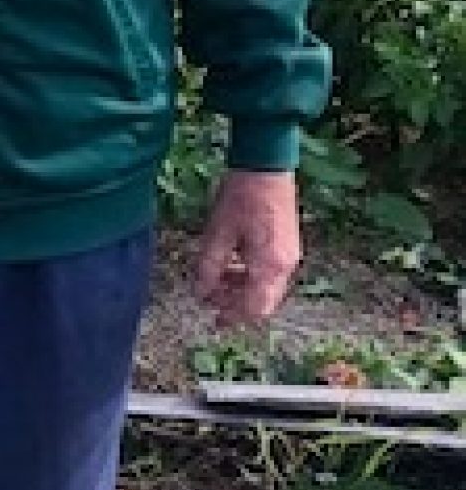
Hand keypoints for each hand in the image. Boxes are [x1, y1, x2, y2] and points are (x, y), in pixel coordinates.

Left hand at [194, 169, 301, 324]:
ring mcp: (290, 256)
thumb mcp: (217, 234)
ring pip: (267, 288)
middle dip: (236, 305)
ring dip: (242, 290)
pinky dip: (250, 276)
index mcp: (270, 266)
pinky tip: (231, 265)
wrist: (266, 168)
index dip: (233, 317)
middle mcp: (286, 266)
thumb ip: (209, 267)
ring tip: (216, 281)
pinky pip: (270, 273)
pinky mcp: (288, 246)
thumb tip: (200, 293)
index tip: (215, 321)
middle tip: (211, 300)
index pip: (254, 307)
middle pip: (263, 301)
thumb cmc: (240, 198)